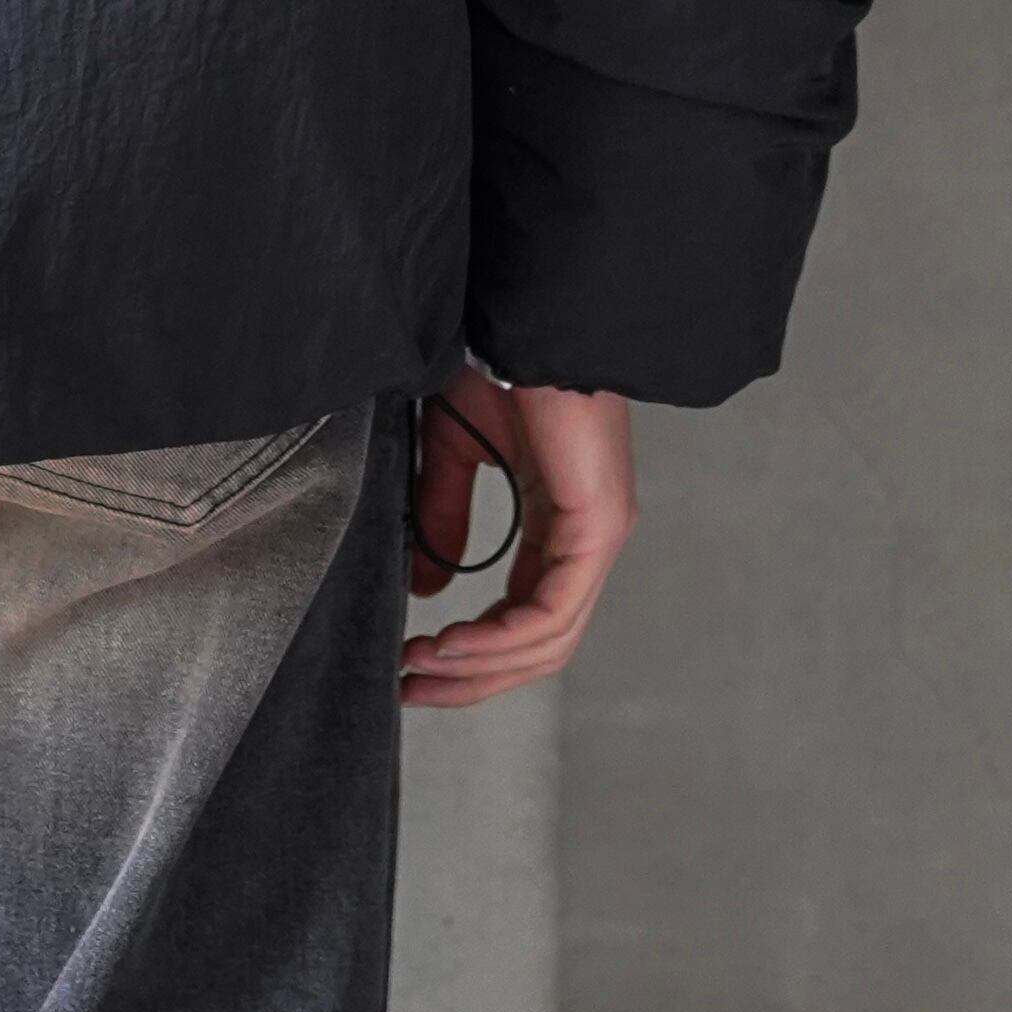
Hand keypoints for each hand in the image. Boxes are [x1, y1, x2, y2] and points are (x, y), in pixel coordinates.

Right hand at [400, 365, 634, 708]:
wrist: (520, 320)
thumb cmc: (492, 365)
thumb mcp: (455, 450)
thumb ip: (444, 516)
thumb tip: (427, 588)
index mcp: (559, 521)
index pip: (525, 615)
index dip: (471, 653)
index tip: (412, 665)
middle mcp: (586, 539)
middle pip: (539, 644)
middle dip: (472, 678)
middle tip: (411, 691)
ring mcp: (599, 535)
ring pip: (548, 640)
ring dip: (479, 665)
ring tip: (420, 667)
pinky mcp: (599, 527)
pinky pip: (553, 612)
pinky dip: (500, 639)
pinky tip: (451, 642)